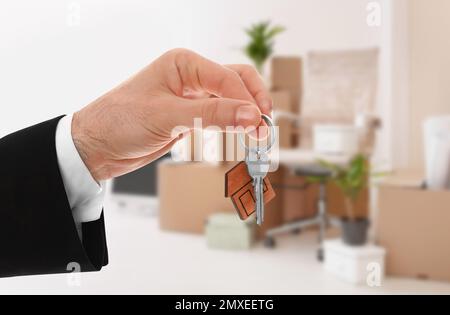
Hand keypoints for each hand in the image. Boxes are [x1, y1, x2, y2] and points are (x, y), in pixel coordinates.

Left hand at [72, 49, 272, 180]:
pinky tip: (242, 134)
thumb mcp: (167, 116)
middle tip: (264, 127)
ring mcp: (191, 96)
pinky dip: (234, 124)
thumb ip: (212, 114)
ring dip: (247, 114)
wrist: (97, 146)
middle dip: (253, 103)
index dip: (246, 100)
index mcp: (182, 63)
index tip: (258, 122)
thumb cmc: (120, 122)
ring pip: (231, 99)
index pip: (227, 77)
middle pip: (236, 82)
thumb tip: (251, 115)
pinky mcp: (190, 115)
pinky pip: (220, 115)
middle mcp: (190, 76)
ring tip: (258, 135)